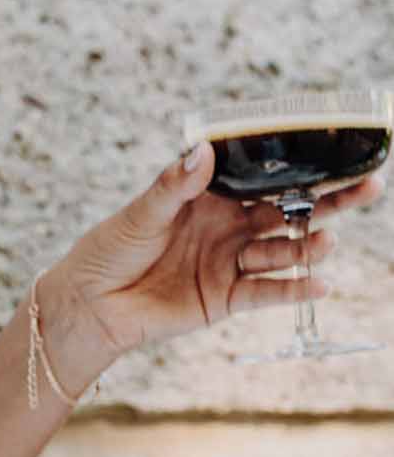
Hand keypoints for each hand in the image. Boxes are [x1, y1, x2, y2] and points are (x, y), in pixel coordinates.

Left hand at [39, 140, 382, 391]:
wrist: (89, 305)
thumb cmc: (109, 250)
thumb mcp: (141, 212)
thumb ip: (174, 185)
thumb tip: (202, 152)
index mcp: (213, 196)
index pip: (266, 177)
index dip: (302, 166)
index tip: (341, 151)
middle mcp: (229, 226)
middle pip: (288, 211)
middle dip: (327, 201)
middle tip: (368, 187)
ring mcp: (230, 262)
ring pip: (281, 250)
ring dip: (308, 245)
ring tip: (329, 239)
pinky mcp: (224, 298)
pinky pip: (265, 291)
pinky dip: (291, 289)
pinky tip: (319, 283)